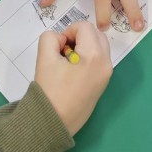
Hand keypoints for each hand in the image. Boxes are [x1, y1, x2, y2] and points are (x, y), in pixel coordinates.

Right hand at [34, 21, 112, 135]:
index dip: (68, 31)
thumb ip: (50, 39)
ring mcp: (106, 74)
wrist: (52, 124)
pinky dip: (87, 57)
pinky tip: (72, 71)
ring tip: (66, 61)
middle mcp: (106, 63)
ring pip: (99, 46)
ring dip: (84, 46)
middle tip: (62, 51)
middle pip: (95, 34)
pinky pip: (99, 60)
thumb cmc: (49, 92)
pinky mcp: (103, 83)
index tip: (57, 47)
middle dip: (78, 37)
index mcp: (95, 56)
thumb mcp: (45, 59)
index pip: (84, 27)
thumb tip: (62, 39)